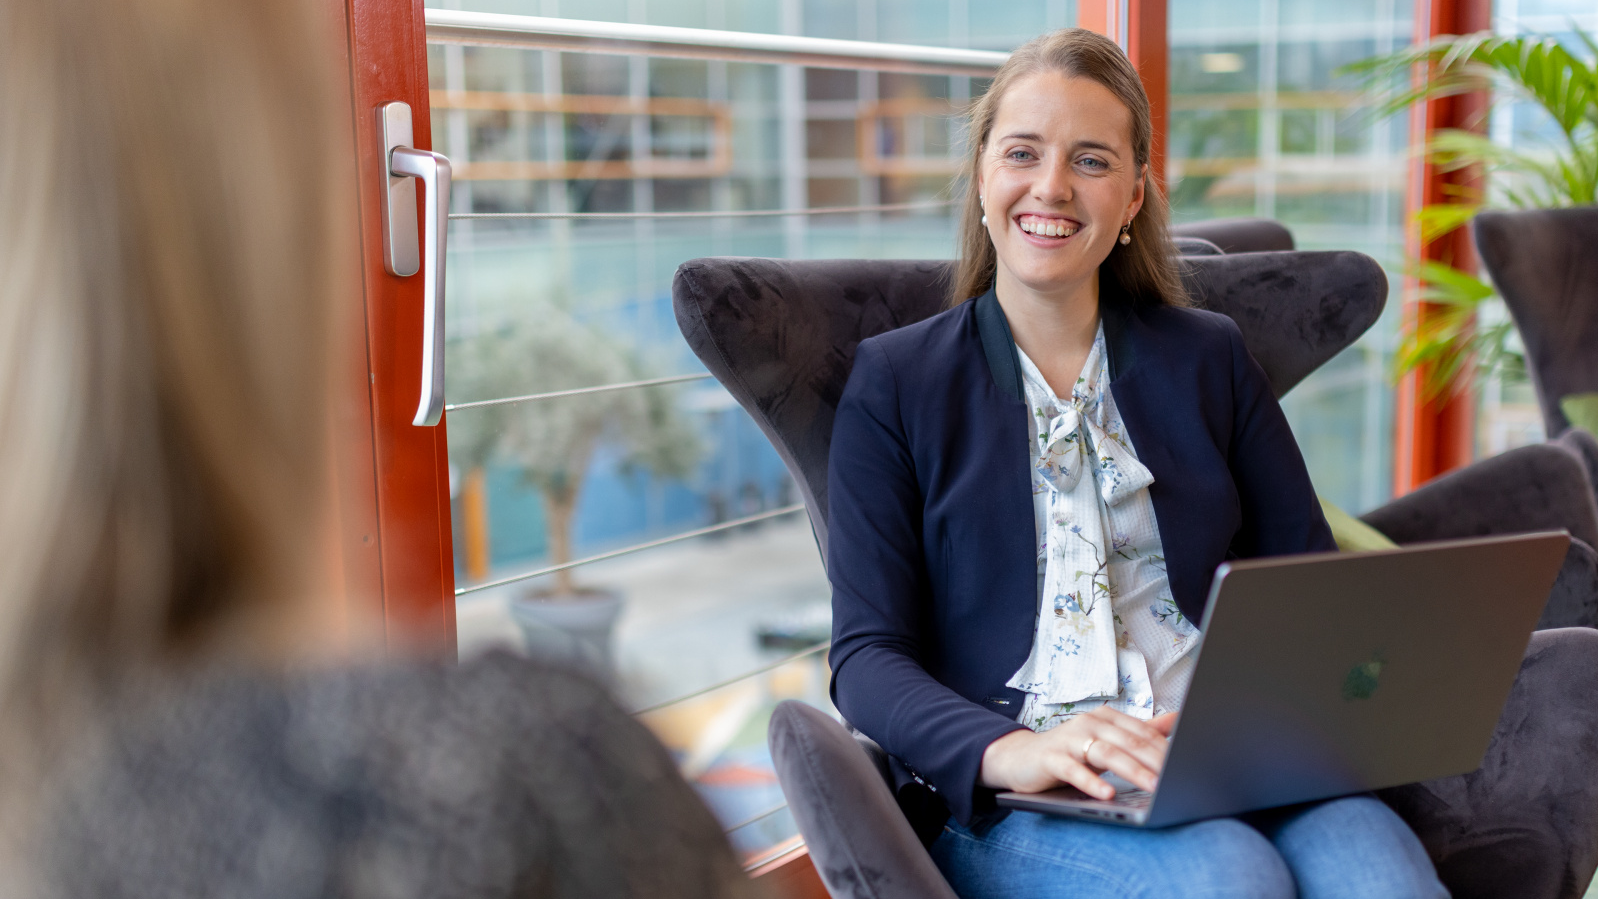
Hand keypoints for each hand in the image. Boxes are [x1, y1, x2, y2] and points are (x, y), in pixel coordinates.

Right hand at [979, 708, 1176, 798]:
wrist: (1020, 757)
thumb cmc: (1070, 750)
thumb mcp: (1106, 739)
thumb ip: (1140, 731)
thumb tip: (1177, 719)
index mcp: (1106, 718)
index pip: (1142, 733)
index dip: (1166, 749)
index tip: (1188, 766)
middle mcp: (1089, 723)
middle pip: (1128, 742)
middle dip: (1155, 761)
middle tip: (1178, 778)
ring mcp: (1069, 739)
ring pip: (1106, 754)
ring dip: (1132, 771)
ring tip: (1153, 787)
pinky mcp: (1051, 758)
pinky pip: (1074, 770)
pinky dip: (1091, 782)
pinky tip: (1107, 794)